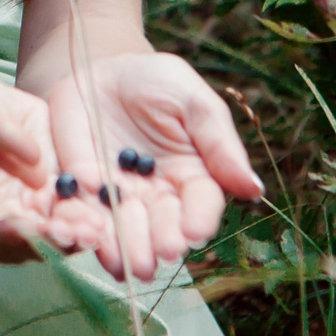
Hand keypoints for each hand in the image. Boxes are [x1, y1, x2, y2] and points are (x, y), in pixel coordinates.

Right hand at [0, 77, 101, 262]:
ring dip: (74, 238)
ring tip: (94, 229)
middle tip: (72, 233)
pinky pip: (73, 222)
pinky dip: (89, 223)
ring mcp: (28, 221)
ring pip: (52, 241)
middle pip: (21, 248)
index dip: (3, 236)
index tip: (27, 228)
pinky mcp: (55, 208)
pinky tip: (104, 219)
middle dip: (49, 242)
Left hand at [43, 51, 263, 281]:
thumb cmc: (159, 83)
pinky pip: (83, 212)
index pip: (201, 205)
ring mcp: (119, 196)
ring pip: (124, 229)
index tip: (194, 233)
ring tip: (128, 264)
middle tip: (162, 254)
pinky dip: (84, 227)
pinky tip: (87, 240)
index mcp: (193, 178)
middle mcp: (158, 196)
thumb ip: (219, 144)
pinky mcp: (81, 190)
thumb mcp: (193, 102)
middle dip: (161, 241)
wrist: (105, 71)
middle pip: (162, 225)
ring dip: (125, 247)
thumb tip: (254, 188)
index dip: (199, 220)